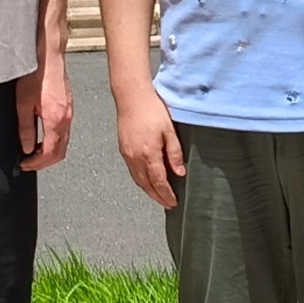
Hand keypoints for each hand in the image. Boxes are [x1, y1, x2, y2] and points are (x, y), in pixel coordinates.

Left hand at [16, 51, 73, 171]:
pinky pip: (65, 132)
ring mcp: (70, 113)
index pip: (50, 152)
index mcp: (55, 120)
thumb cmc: (35, 75)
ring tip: (33, 152)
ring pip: (64, 142)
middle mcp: (66, 119)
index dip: (36, 163)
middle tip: (29, 164)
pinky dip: (55, 141)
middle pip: (60, 152)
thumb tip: (27, 147)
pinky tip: (43, 137)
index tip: (24, 165)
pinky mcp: (69, 107)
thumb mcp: (22, 104)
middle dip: (44, 162)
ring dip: (50, 152)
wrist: (48, 58)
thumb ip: (25, 129)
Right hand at [115, 84, 184, 208]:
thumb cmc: (152, 110)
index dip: (166, 194)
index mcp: (148, 154)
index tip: (173, 202)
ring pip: (138, 179)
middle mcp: (135, 157)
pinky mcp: (123, 149)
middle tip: (167, 204)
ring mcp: (127, 154)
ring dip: (148, 190)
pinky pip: (132, 171)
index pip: (158, 181)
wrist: (132, 97)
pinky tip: (147, 180)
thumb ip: (174, 153)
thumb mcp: (169, 131)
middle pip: (146, 184)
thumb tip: (180, 173)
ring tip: (159, 196)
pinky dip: (141, 180)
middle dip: (157, 197)